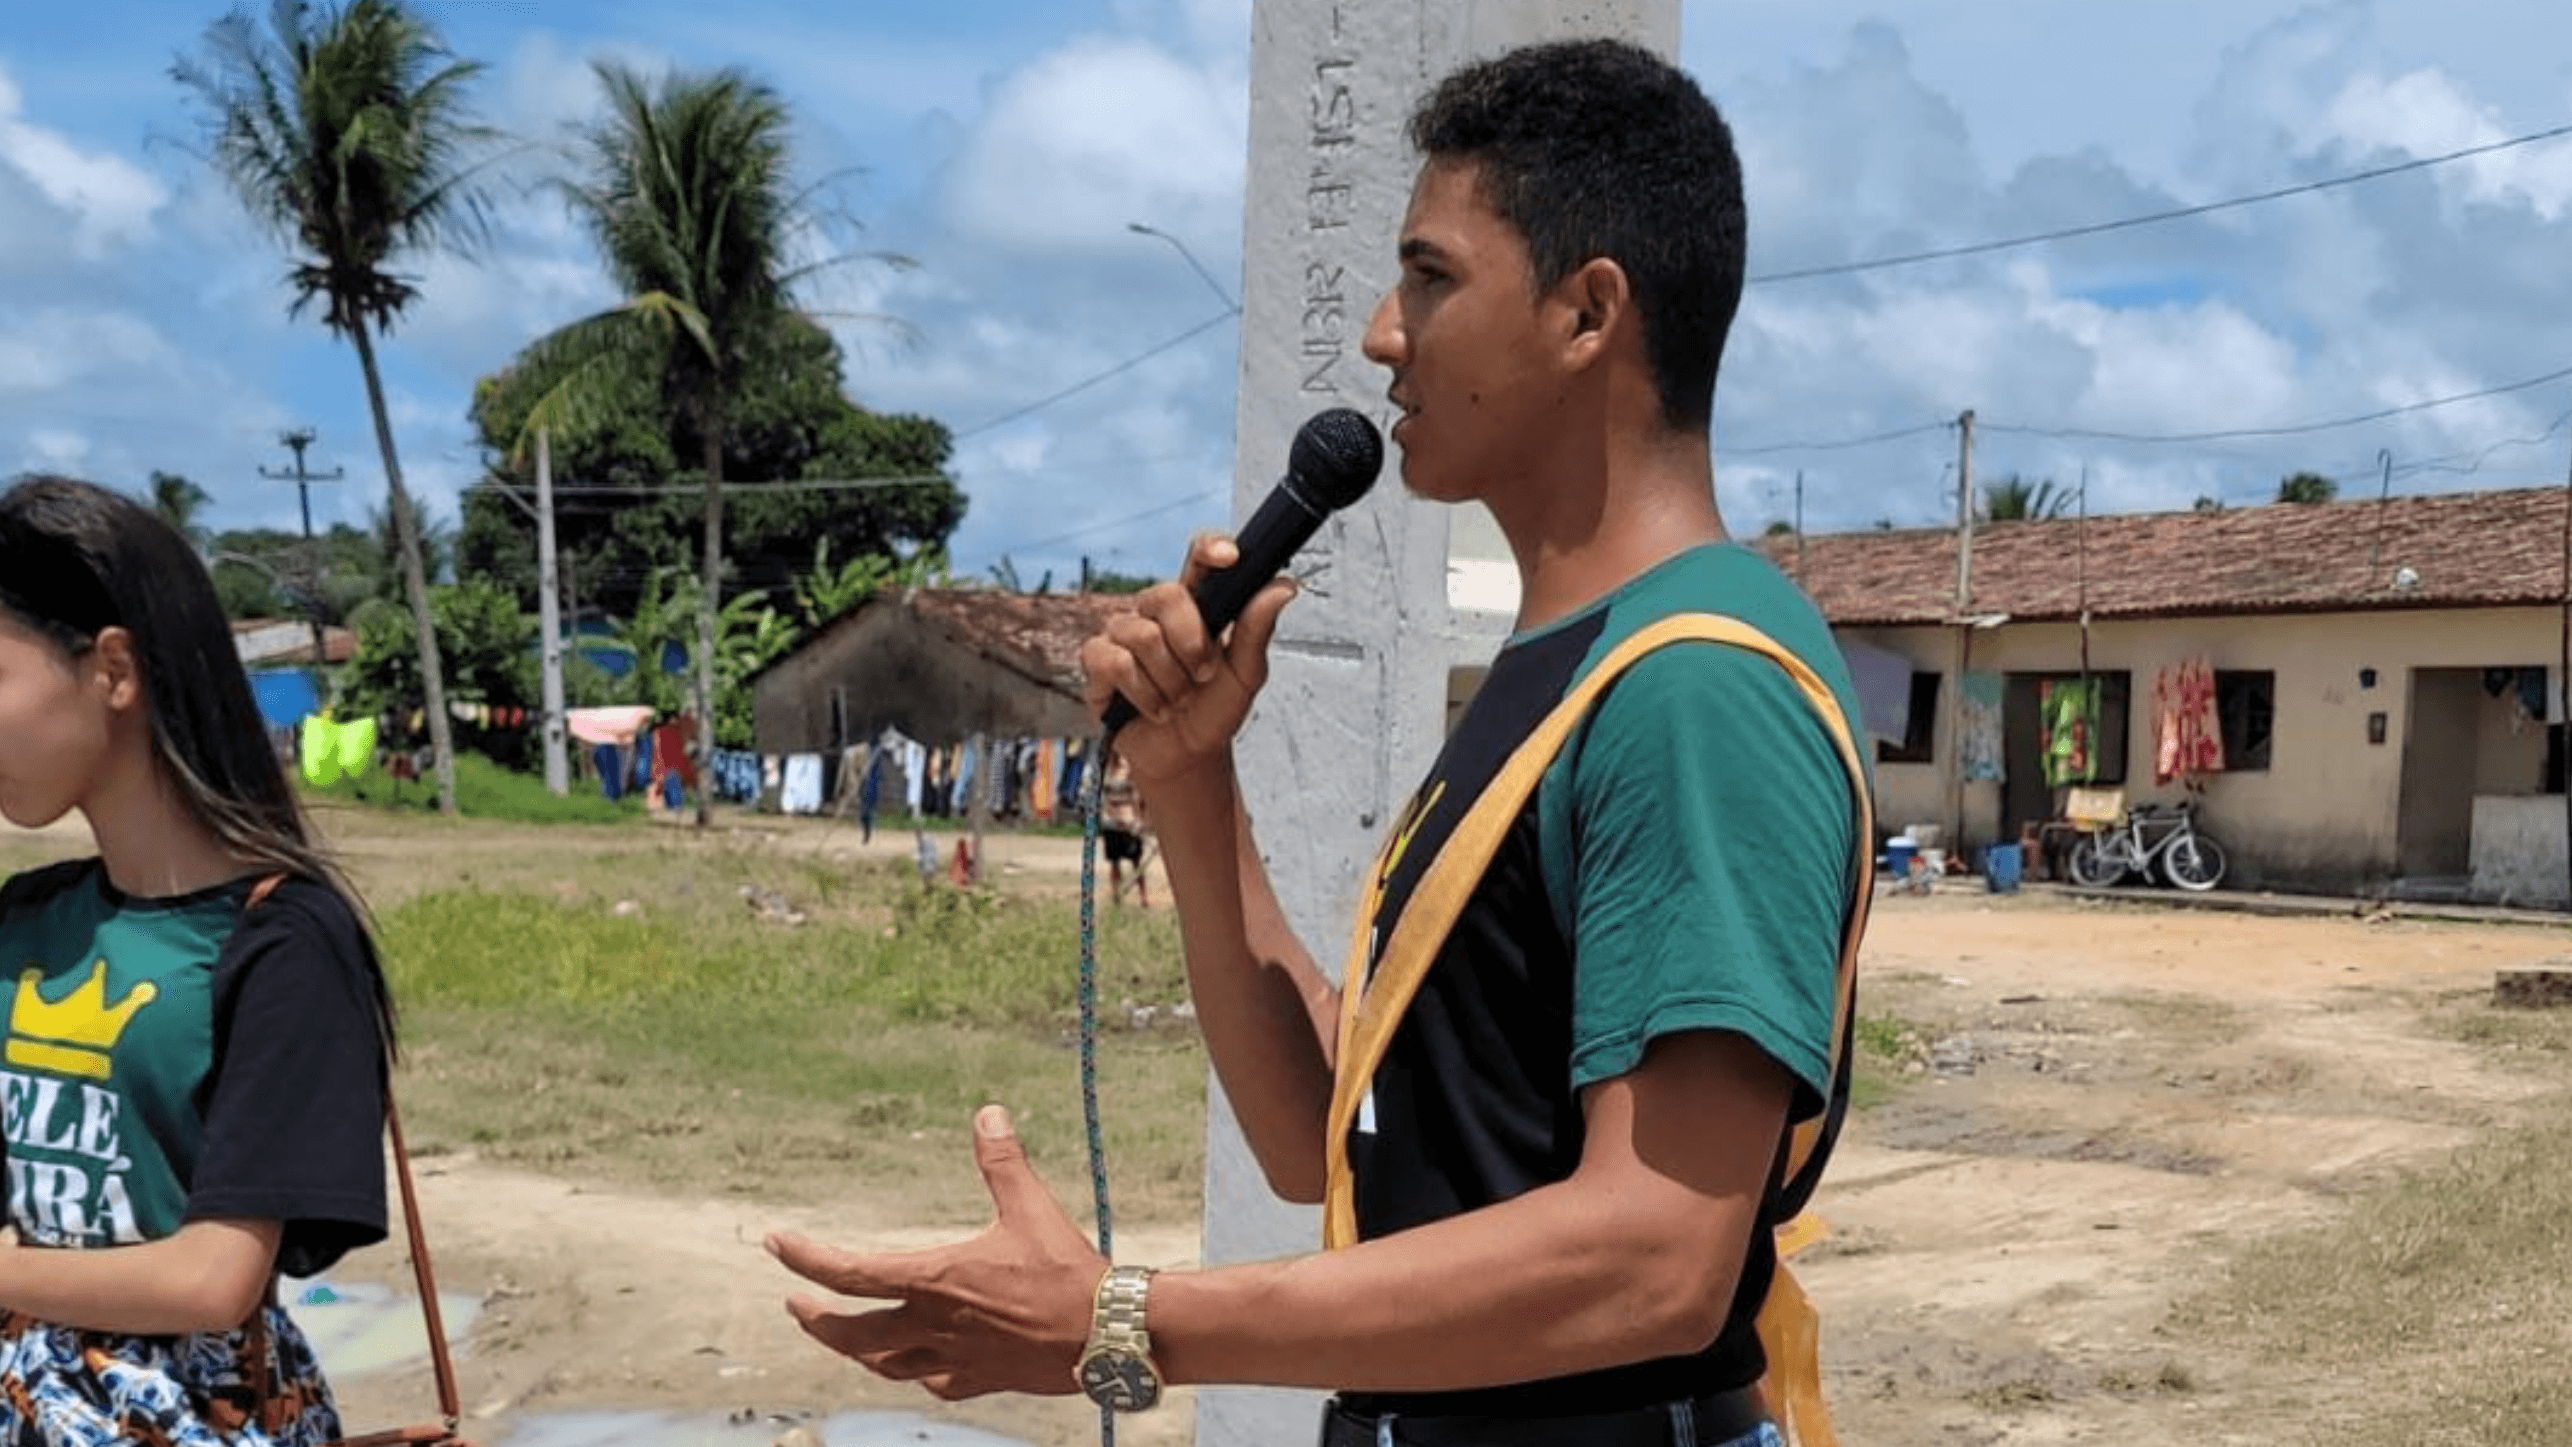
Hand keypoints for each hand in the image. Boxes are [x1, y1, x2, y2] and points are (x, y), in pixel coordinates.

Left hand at [769, 1106, 1106, 1401]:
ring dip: (854, 1350)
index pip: (851, 1273)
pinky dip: (914, 1371)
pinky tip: (916, 1364)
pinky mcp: (979, 1380)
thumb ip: (1003, 1161)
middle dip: (816, 1318)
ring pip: (883, 1365)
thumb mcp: (1031, 1208)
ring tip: (841, 1338)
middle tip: (796, 1303)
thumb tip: (988, 1114)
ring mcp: (953, 1360)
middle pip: (852, 1334)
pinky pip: (931, 1381)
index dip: (805, 1258)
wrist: (1107, 1336)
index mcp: (935, 1281)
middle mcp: (933, 1326)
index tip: (776, 1244)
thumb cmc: (1067, 1274)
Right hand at [1079, 534, 1297, 786]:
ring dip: (1171, 681)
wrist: (1187, 756)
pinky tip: (1154, 708)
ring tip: (1179, 699)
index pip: (1198, 560)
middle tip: (1203, 675)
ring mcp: (1121, 633)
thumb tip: (1284, 586)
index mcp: (1195, 604)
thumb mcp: (1246, 674)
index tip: (1230, 556)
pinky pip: (1116, 663)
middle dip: (1192, 645)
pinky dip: (1144, 694)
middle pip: (1165, 595)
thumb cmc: (1214, 709)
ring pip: (1143, 636)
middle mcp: (1154, 611)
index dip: (1210, 549)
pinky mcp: (1096, 661)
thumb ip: (1258, 630)